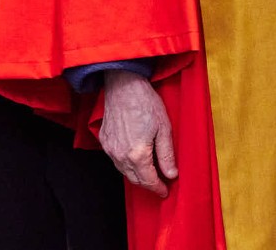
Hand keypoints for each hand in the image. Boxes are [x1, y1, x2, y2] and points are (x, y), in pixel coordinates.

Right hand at [98, 71, 177, 197]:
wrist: (123, 85)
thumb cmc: (145, 103)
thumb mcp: (164, 128)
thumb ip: (166, 155)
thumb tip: (171, 174)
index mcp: (137, 154)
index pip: (148, 180)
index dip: (158, 188)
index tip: (165, 191)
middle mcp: (120, 155)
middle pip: (135, 179)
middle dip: (148, 184)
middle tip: (159, 184)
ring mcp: (110, 149)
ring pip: (124, 171)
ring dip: (136, 175)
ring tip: (148, 173)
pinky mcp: (104, 140)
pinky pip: (115, 159)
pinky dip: (126, 164)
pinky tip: (134, 159)